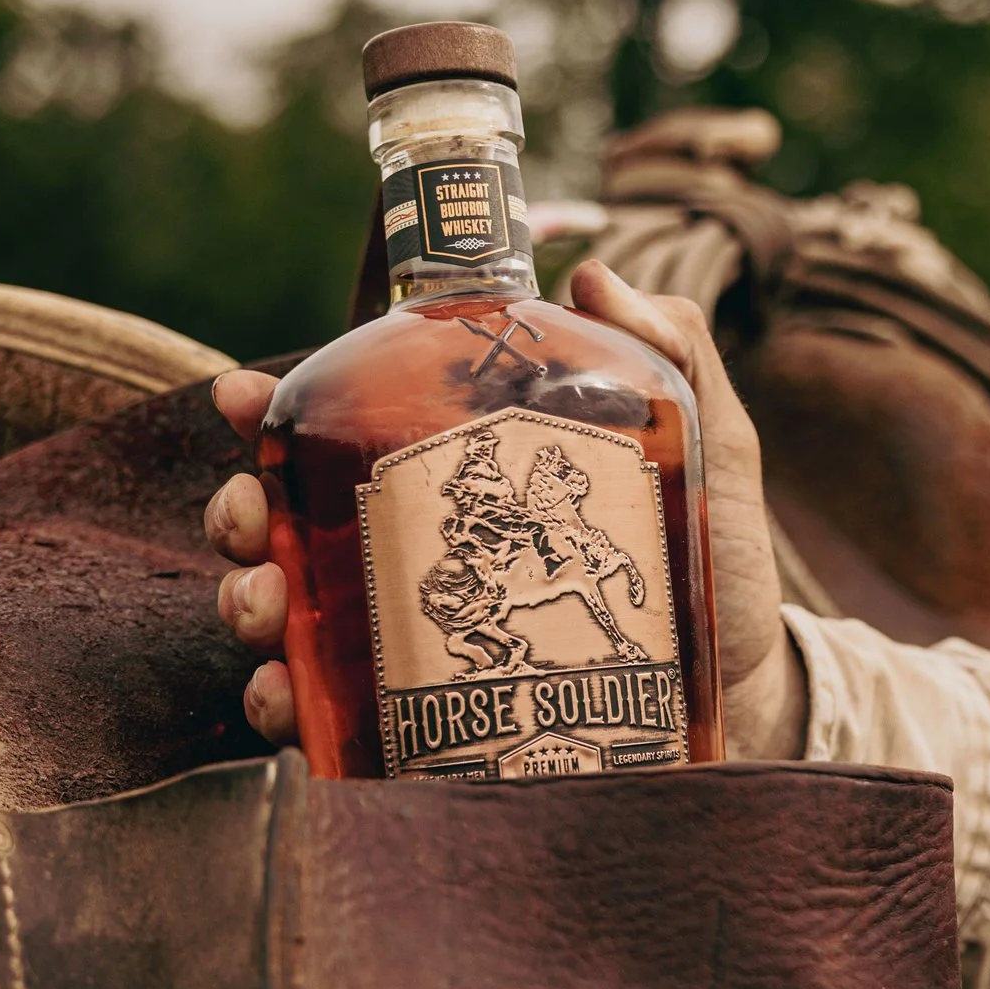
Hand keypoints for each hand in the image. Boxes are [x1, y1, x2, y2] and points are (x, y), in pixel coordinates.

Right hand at [205, 259, 806, 760]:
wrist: (747, 692)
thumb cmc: (715, 563)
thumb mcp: (708, 449)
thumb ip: (670, 355)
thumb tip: (592, 273)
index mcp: (464, 472)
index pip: (349, 425)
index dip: (275, 405)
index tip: (247, 396)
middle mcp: (419, 548)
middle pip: (288, 518)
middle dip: (242, 513)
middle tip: (252, 521)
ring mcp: (415, 634)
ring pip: (290, 613)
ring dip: (249, 606)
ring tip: (265, 613)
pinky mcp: (429, 714)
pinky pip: (335, 714)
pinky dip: (290, 706)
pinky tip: (289, 701)